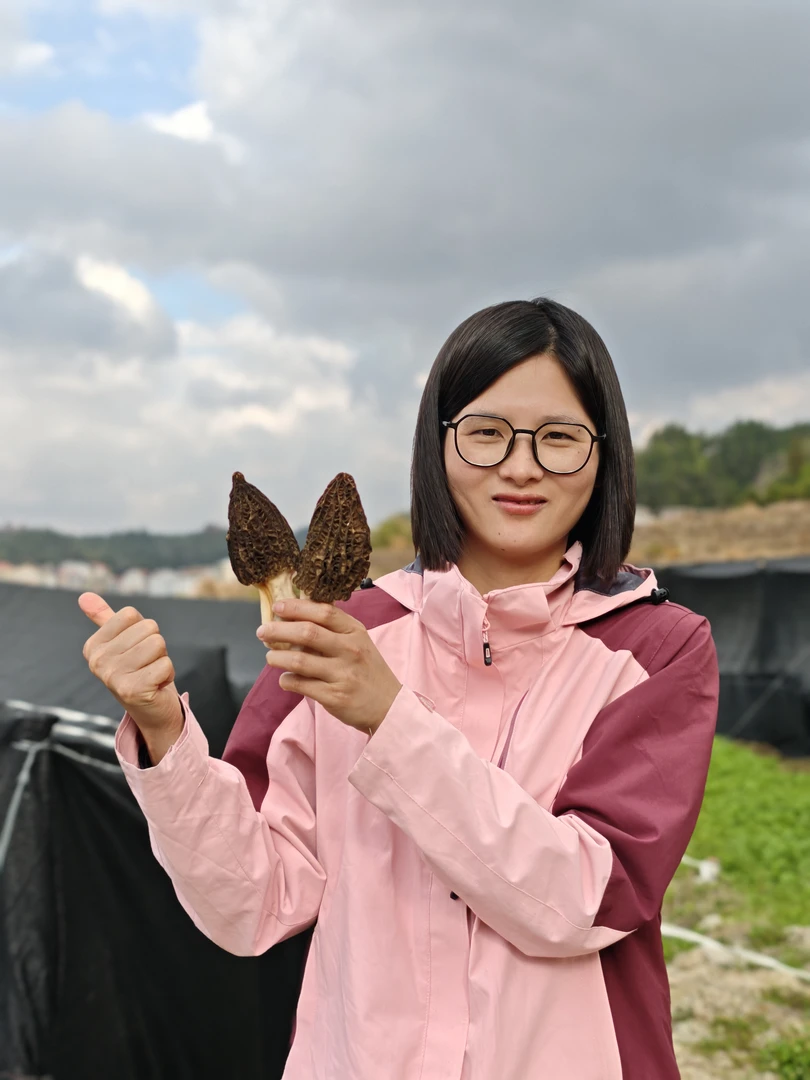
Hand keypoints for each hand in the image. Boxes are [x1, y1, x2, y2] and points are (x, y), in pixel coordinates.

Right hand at [78, 593, 184, 762]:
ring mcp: (113, 677)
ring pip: (158, 644)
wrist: (151, 710)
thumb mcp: (121, 641)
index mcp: (92, 646)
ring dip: (162, 659)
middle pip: (148, 627)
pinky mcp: (133, 691)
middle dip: (155, 646)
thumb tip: (84, 595)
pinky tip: (156, 686)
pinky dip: (168, 674)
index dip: (142, 629)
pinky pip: (166, 664)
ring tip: (151, 674)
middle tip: (146, 665)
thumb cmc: (139, 669)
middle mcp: (97, 662)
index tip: (136, 650)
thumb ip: (104, 618)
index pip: (130, 614)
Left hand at [258, 599, 401, 733]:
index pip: (324, 612)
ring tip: (270, 658)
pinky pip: (301, 685)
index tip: (278, 607)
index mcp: (355, 632)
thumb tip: (295, 617)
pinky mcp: (335, 697)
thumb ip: (333, 629)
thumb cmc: (367, 669)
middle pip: (307, 634)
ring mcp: (343, 674)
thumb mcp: (359, 641)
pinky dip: (287, 680)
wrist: (388, 705)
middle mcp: (350, 650)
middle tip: (262, 632)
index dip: (297, 607)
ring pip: (299, 661)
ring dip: (277, 658)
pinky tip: (285, 679)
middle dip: (278, 631)